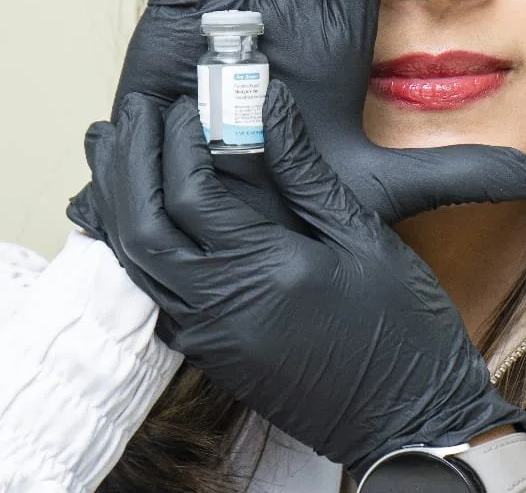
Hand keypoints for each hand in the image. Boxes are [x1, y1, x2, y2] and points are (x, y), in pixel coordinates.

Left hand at [83, 82, 525, 478]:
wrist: (410, 423)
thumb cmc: (403, 331)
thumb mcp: (363, 237)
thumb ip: (305, 173)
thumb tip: (269, 105)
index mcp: (261, 273)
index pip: (189, 193)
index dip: (178, 139)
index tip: (186, 102)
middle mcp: (219, 310)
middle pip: (140, 228)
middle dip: (129, 163)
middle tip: (132, 112)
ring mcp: (209, 340)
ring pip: (136, 265)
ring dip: (120, 202)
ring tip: (116, 148)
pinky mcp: (212, 357)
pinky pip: (153, 295)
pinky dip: (136, 248)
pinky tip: (142, 215)